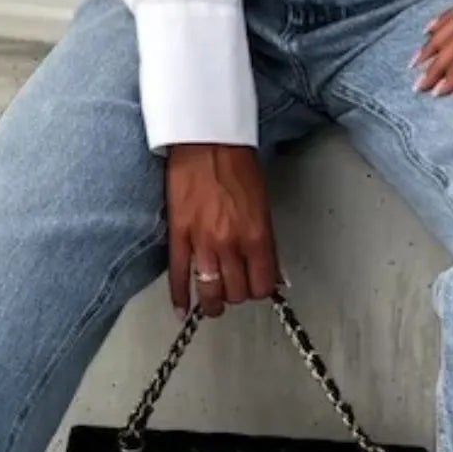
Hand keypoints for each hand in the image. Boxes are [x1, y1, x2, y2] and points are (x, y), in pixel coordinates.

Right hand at [166, 143, 281, 319]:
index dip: (260, 290)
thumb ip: (267, 244)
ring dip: (212, 303)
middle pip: (236, 292)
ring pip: (209, 292)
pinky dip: (180, 297)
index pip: (262, 284)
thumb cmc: (236, 165)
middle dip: (237, 294)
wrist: (206, 141)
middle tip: (234, 289)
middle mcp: (231, 244)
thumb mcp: (263, 205)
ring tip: (211, 305)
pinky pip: (179, 276)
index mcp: (257, 235)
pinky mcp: (179, 236)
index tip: (256, 288)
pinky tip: (182, 310)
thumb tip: (273, 271)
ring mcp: (202, 242)